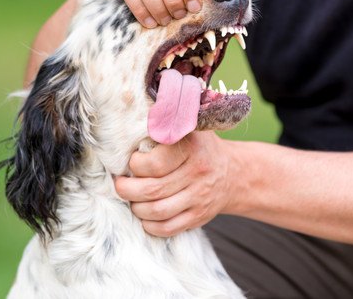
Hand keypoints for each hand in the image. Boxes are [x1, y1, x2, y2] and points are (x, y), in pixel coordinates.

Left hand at [114, 131, 237, 236]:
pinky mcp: (199, 217)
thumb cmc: (197, 147)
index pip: (155, 163)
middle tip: (120, 184)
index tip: (132, 162)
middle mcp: (197, 173)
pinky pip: (168, 228)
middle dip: (127, 190)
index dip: (135, 165)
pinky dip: (150, 225)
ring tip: (132, 199)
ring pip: (157, 211)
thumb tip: (129, 124)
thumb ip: (163, 125)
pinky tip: (145, 215)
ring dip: (136, 208)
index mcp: (191, 147)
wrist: (232, 172)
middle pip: (152, 189)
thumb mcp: (186, 128)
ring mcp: (200, 197)